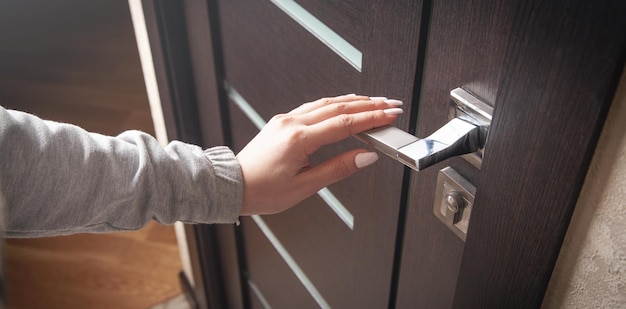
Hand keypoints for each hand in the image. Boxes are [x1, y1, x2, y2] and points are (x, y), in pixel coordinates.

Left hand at [236, 94, 402, 214]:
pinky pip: (313, 106)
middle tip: (391, 104)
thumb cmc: (263, 190)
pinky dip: (334, 103)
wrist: (233, 185)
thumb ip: (338, 169)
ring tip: (375, 101)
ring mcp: (286, 120)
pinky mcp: (282, 121)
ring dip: (353, 100)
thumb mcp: (305, 186)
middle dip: (369, 105)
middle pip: (339, 107)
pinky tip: (344, 103)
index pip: (345, 124)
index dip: (372, 119)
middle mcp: (292, 123)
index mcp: (299, 140)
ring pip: (326, 102)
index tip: (391, 115)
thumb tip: (365, 157)